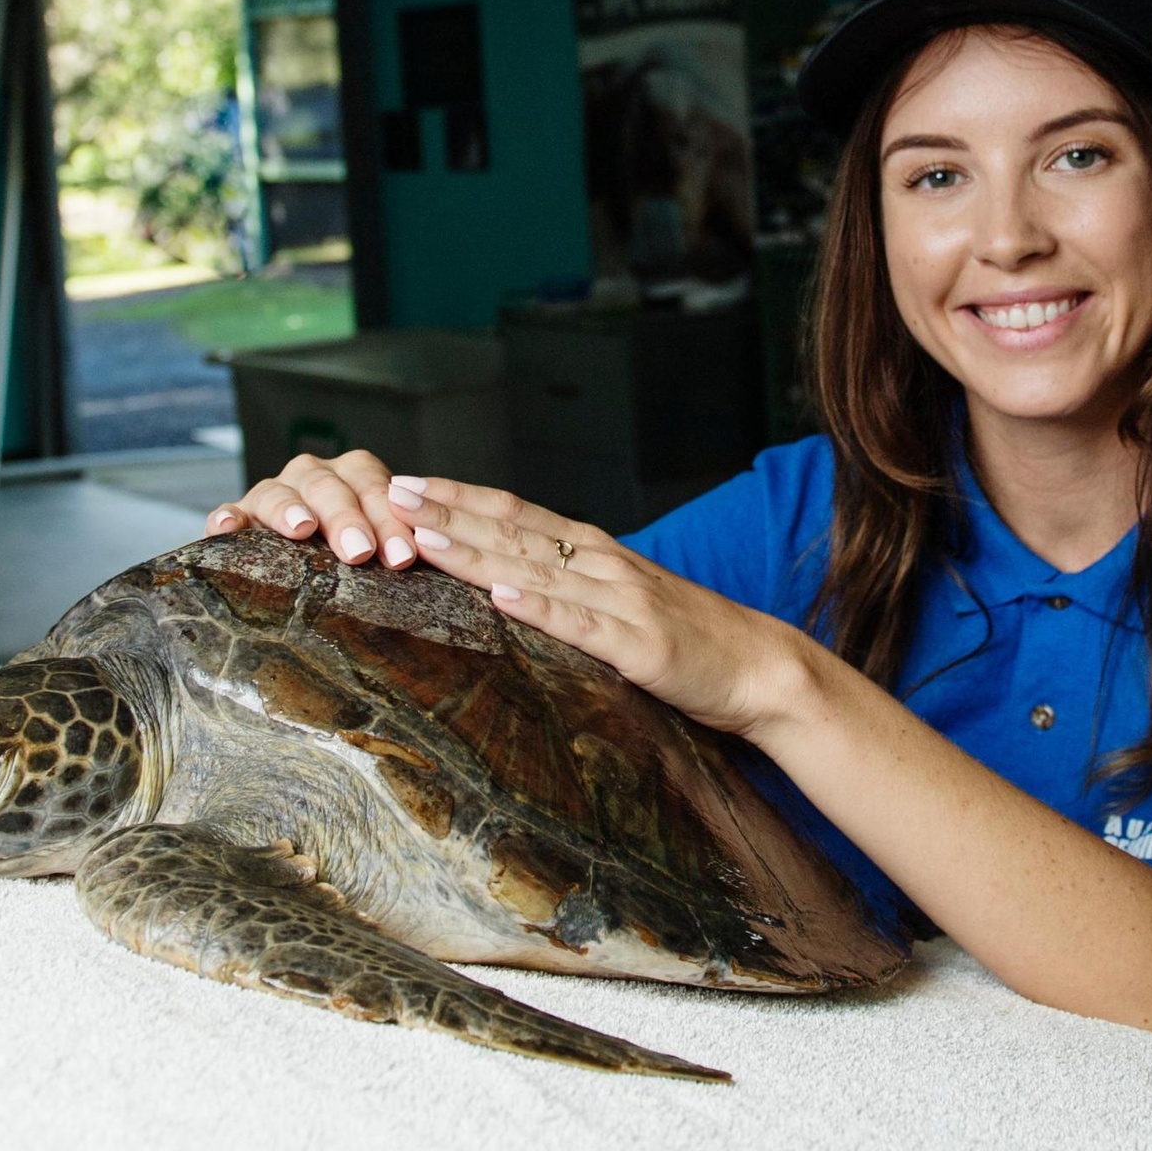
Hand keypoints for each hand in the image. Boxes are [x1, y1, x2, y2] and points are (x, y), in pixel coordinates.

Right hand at [206, 450, 418, 568]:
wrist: (302, 570)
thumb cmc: (356, 562)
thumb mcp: (383, 551)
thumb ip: (403, 551)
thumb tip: (435, 572)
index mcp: (354, 478)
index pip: (373, 485)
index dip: (389, 518)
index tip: (402, 556)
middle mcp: (312, 479)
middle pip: (328, 486)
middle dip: (347, 518)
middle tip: (361, 553)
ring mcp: (271, 497)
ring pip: (278, 492)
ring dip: (290, 508)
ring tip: (302, 528)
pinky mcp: (237, 520)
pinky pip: (227, 514)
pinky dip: (227, 518)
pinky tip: (227, 529)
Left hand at [388, 475, 814, 741]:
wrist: (760, 667)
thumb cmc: (689, 638)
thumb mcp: (622, 600)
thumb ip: (570, 586)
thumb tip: (505, 578)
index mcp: (594, 552)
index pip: (515, 514)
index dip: (459, 497)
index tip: (406, 483)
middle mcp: (602, 564)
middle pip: (512, 532)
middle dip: (448, 512)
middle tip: (391, 492)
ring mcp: (622, 601)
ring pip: (535, 570)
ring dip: (476, 551)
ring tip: (424, 536)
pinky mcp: (640, 645)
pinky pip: (582, 625)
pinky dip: (541, 609)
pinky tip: (501, 596)